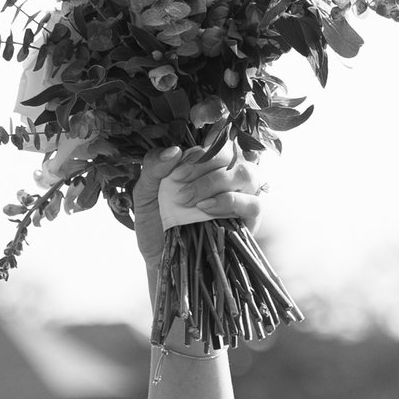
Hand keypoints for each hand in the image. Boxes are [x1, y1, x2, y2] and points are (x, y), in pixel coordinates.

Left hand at [132, 143, 265, 263]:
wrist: (160, 259)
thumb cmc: (155, 223)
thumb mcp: (144, 193)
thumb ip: (153, 168)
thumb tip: (175, 150)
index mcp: (206, 164)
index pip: (217, 138)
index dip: (204, 140)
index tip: (181, 156)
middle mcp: (228, 176)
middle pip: (233, 152)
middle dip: (204, 163)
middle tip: (178, 182)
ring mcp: (242, 196)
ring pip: (247, 173)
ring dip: (215, 181)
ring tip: (187, 199)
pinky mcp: (250, 221)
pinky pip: (253, 203)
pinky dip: (229, 201)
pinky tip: (205, 208)